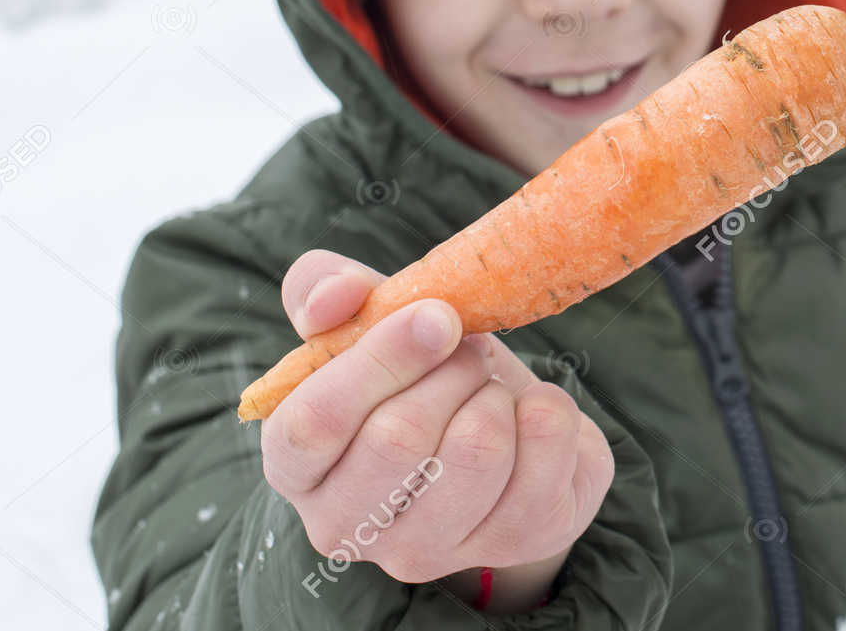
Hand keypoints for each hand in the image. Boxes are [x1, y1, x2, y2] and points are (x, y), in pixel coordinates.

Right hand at [260, 250, 613, 611]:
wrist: (509, 433)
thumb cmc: (424, 377)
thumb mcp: (373, 325)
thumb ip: (329, 292)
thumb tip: (334, 296)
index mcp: (296, 468)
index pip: (311, 426)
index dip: (378, 360)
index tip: (436, 315)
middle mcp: (347, 527)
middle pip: (398, 437)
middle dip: (451, 369)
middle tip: (468, 348)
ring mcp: (428, 552)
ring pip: (477, 449)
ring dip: (494, 392)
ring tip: (489, 389)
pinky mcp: (513, 544)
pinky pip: (545, 451)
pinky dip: (549, 409)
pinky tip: (529, 418)